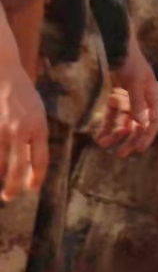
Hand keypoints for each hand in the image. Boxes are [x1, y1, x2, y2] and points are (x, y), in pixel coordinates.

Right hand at [0, 59, 47, 201]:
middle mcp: (21, 130)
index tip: (31, 189)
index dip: (35, 178)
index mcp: (39, 127)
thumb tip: (31, 162)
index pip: (39, 160)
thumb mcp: (37, 114)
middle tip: (9, 197)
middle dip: (13, 186)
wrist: (4, 74)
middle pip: (17, 167)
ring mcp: (3, 129)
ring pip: (0, 162)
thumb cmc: (23, 97)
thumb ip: (36, 136)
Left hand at [95, 35, 157, 155]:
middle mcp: (142, 101)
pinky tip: (99, 136)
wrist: (116, 47)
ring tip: (104, 144)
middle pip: (138, 125)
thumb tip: (141, 123)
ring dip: (116, 135)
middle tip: (121, 154)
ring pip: (124, 123)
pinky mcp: (116, 99)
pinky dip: (106, 126)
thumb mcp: (134, 80)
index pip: (153, 121)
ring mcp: (128, 101)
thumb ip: (137, 102)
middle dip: (130, 140)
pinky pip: (112, 117)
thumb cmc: (130, 61)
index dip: (147, 136)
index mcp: (153, 97)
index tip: (139, 149)